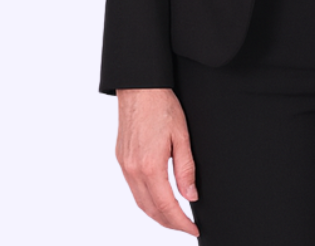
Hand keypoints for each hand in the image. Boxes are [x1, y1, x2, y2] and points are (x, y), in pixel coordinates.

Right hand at [115, 88, 199, 236]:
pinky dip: (146, 200)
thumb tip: (190, 196)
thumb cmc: (162, 106)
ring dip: (157, 214)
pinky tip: (157, 198)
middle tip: (186, 227)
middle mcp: (133, 170)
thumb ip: (186, 169)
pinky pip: (133, 189)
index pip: (167, 206)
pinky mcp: (121, 159)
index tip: (193, 229)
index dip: (181, 222)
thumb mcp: (182, 136)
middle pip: (151, 209)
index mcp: (150, 166)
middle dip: (169, 223)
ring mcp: (125, 165)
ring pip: (140, 202)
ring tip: (174, 218)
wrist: (139, 86)